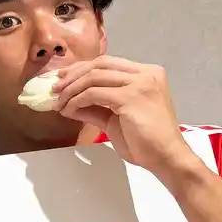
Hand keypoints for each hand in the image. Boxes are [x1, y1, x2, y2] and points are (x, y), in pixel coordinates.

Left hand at [53, 55, 197, 175]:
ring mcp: (140, 83)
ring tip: (58, 101)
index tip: (63, 78)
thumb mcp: (116, 120)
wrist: (166, 158)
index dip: (82, 69)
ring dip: (71, 89)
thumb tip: (70, 104)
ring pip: (94, 77)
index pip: (108, 63)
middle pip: (100, 64)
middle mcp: (146, 73)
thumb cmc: (146, 143)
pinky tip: (69, 110)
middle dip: (73, 75)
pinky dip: (77, 100)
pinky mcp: (131, 97)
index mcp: (147, 74)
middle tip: (55, 88)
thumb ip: (95, 108)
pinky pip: (94, 93)